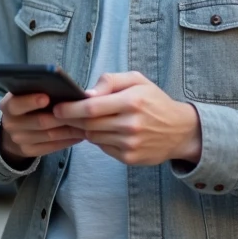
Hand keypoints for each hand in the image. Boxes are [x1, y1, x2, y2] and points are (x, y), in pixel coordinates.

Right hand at [0, 92, 85, 164]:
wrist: (14, 129)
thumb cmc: (27, 106)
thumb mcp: (25, 95)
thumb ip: (37, 90)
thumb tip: (63, 88)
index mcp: (7, 106)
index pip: (16, 104)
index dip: (31, 101)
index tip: (47, 97)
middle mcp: (10, 124)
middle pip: (39, 121)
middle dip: (62, 116)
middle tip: (80, 111)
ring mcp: (18, 140)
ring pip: (49, 135)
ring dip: (70, 129)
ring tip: (87, 122)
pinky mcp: (28, 151)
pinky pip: (52, 147)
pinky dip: (68, 140)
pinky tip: (80, 134)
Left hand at [52, 71, 201, 165]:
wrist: (181, 130)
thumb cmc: (154, 101)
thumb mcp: (137, 80)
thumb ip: (110, 81)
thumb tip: (86, 93)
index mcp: (132, 101)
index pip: (91, 108)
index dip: (70, 109)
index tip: (56, 107)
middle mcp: (131, 124)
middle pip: (88, 125)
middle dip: (70, 120)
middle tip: (59, 115)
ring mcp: (131, 144)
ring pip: (93, 137)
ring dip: (83, 129)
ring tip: (80, 121)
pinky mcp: (130, 158)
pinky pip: (103, 148)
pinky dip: (98, 140)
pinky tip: (101, 131)